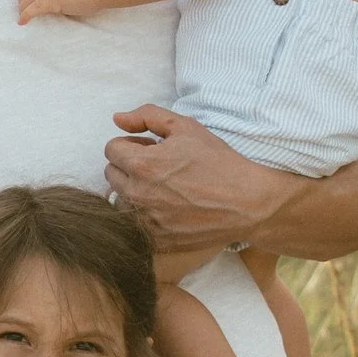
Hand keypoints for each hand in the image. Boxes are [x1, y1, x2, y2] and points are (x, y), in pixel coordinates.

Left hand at [103, 105, 295, 264]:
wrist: (246, 202)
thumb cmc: (218, 162)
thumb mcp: (186, 127)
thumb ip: (147, 116)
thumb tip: (117, 118)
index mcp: (141, 164)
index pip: (111, 150)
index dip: (130, 144)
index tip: (148, 148)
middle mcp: (137, 194)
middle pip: (112, 175)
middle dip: (129, 166)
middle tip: (157, 167)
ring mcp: (145, 221)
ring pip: (121, 201)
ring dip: (134, 192)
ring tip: (162, 188)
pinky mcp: (156, 240)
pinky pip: (136, 225)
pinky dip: (146, 215)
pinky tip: (168, 208)